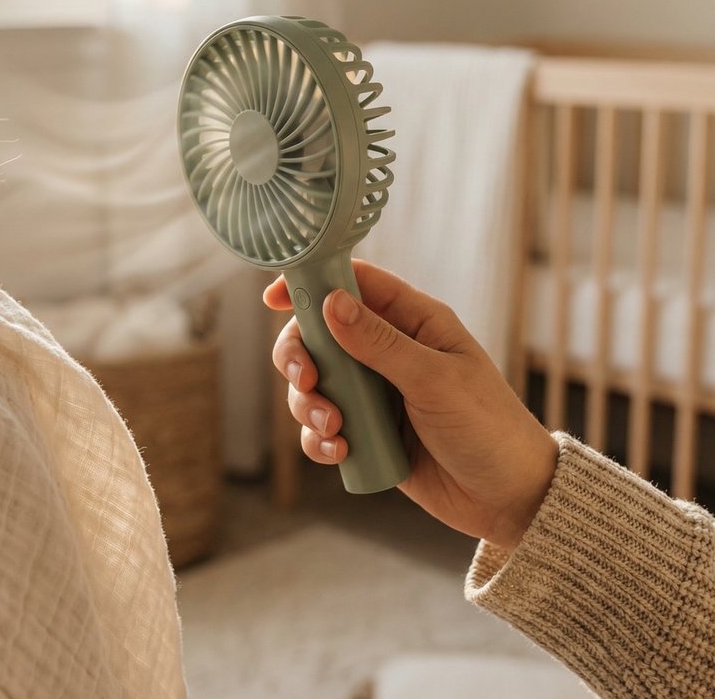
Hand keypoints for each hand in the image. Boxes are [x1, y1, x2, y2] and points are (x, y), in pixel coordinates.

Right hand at [264, 260, 557, 550]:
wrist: (509, 500)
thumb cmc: (488, 428)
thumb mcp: (435, 380)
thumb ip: (381, 343)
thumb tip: (332, 303)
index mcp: (414, 322)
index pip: (355, 284)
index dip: (313, 283)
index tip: (273, 298)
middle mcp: (388, 351)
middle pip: (320, 335)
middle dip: (301, 356)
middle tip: (305, 379)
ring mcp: (375, 393)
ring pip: (315, 383)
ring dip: (308, 404)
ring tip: (334, 429)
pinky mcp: (367, 432)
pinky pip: (323, 427)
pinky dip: (319, 438)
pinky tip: (339, 452)